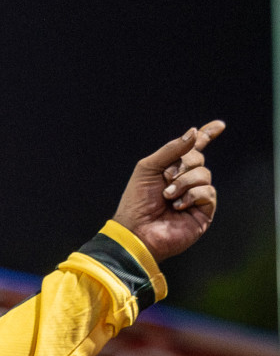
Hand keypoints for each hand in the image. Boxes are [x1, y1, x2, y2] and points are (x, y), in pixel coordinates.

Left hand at [111, 121, 222, 264]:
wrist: (136, 230)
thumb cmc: (137, 201)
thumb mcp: (148, 168)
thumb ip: (171, 149)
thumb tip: (194, 132)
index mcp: (172, 169)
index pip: (194, 149)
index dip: (206, 136)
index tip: (219, 125)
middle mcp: (186, 181)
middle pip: (198, 159)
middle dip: (182, 165)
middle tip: (166, 178)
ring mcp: (196, 196)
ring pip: (204, 174)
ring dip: (184, 183)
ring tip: (167, 196)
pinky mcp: (203, 211)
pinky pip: (208, 192)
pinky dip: (191, 195)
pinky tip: (178, 206)